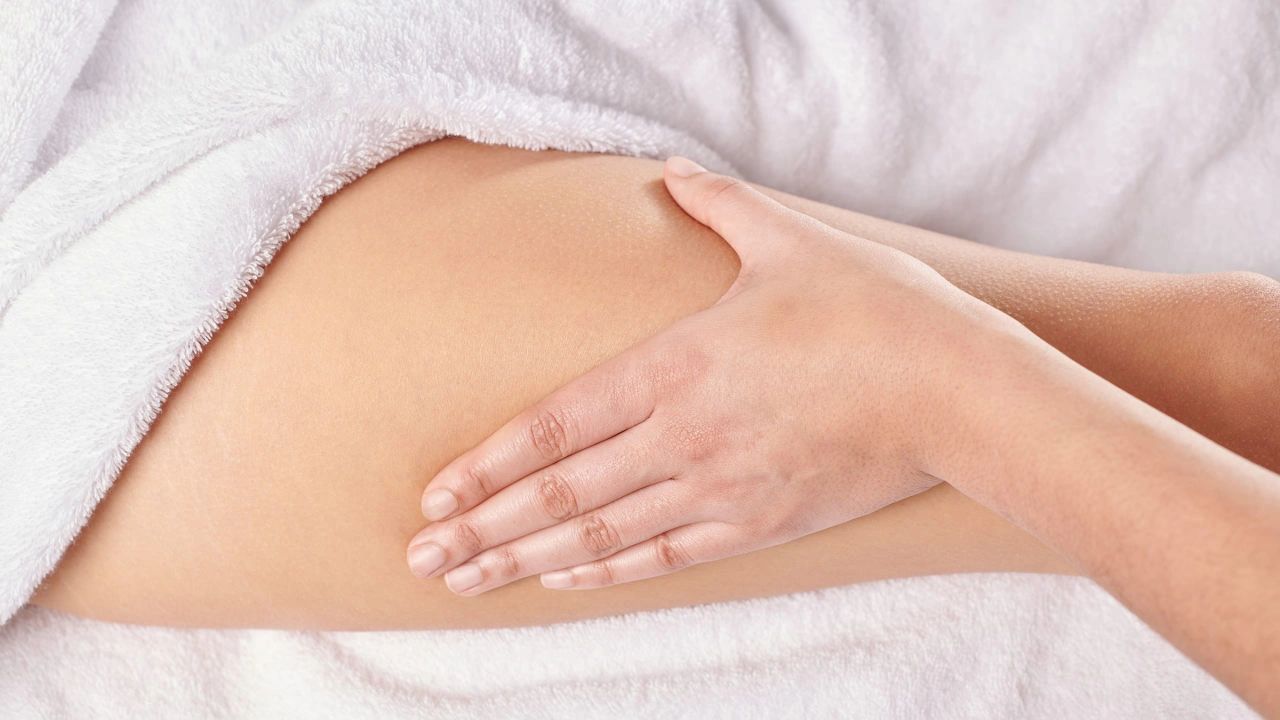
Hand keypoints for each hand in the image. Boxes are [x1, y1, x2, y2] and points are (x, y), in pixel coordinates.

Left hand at [406, 156, 1020, 593]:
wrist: (955, 387)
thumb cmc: (873, 308)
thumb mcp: (789, 238)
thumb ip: (717, 205)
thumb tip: (673, 172)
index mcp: (678, 364)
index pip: (557, 425)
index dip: (490, 466)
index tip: (437, 496)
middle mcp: (684, 435)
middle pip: (563, 494)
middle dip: (485, 529)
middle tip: (424, 560)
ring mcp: (720, 486)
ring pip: (603, 537)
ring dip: (528, 562)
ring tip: (469, 583)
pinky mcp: (758, 522)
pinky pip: (666, 556)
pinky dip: (609, 573)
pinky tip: (566, 583)